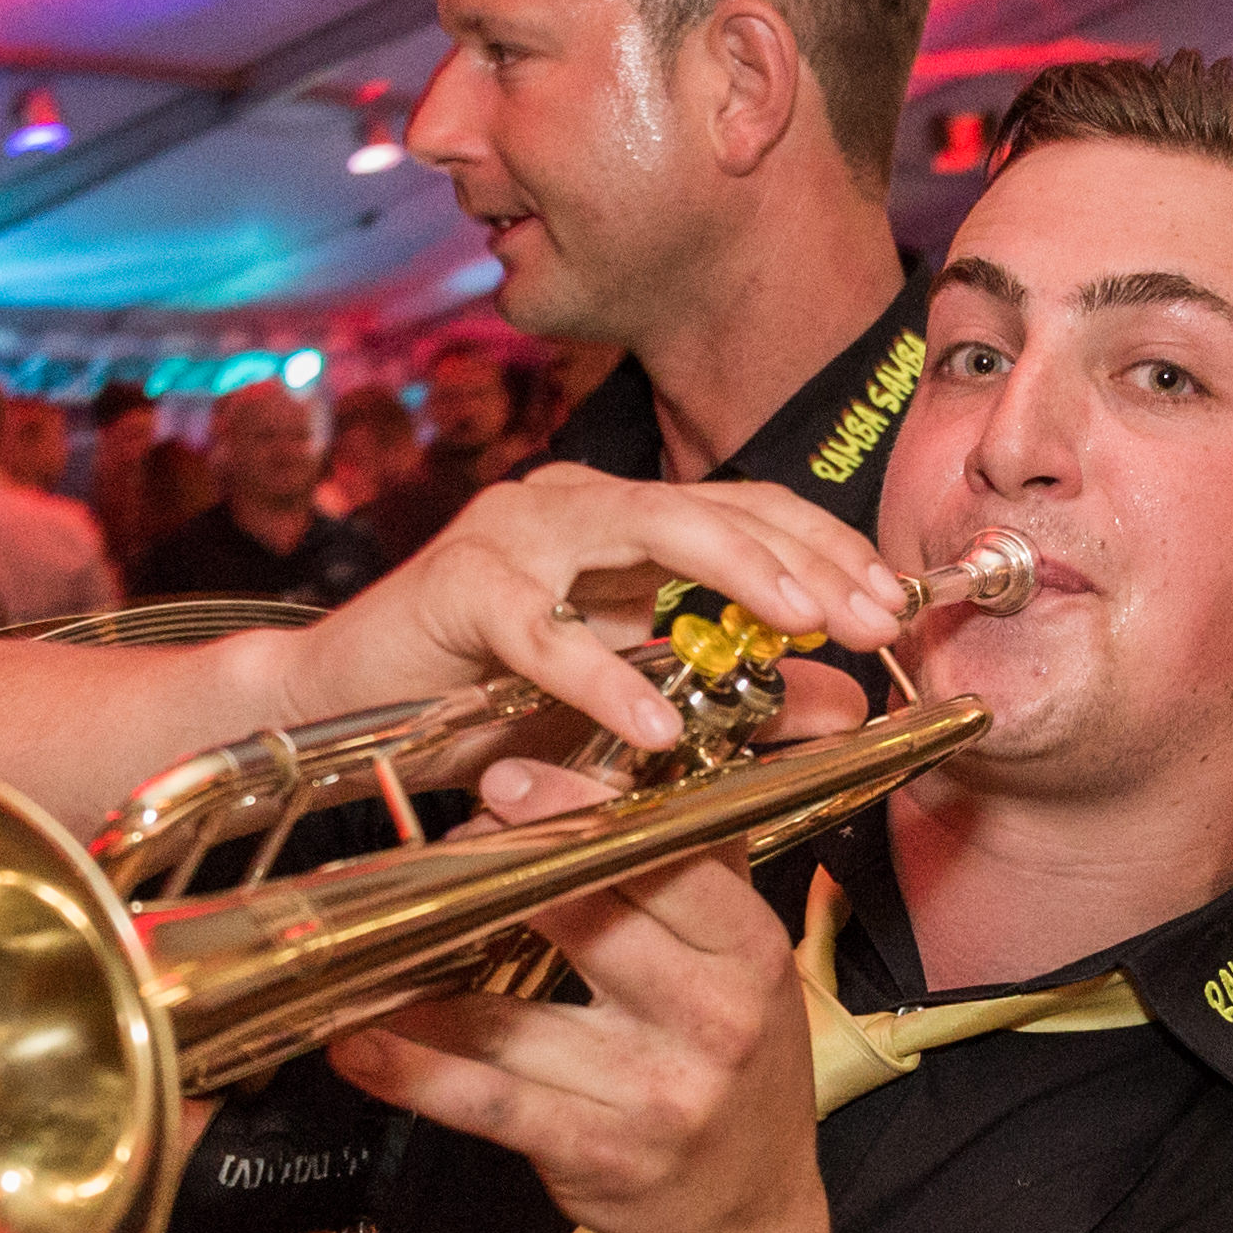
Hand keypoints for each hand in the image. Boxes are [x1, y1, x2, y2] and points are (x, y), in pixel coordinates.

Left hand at [324, 757, 818, 1232]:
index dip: (581, 813)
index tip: (509, 782)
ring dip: (426, 979)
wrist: (744, 1220)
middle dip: (503, 875)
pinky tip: (358, 1047)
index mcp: (750, 953)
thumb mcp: (746, 972)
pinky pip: (492, 1102)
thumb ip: (696, 881)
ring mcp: (655, 1092)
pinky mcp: (600, 1154)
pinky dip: (416, 1074)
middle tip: (436, 845)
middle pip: (592, 922)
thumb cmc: (734, 1075)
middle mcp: (713, 1019)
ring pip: (519, 1016)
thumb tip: (623, 775)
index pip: (668, 859)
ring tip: (362, 937)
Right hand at [349, 465, 906, 760]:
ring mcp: (513, 534)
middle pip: (714, 503)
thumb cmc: (480, 710)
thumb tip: (846, 704)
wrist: (338, 714)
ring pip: (647, 528)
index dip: (827, 548)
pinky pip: (545, 632)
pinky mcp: (456, 587)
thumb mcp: (628, 709)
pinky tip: (653, 729)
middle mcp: (572, 507)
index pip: (745, 508)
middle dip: (808, 558)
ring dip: (737, 574)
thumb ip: (732, 702)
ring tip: (801, 628)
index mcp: (615, 523)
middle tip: (872, 617)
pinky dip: (603, 681)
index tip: (895, 606)